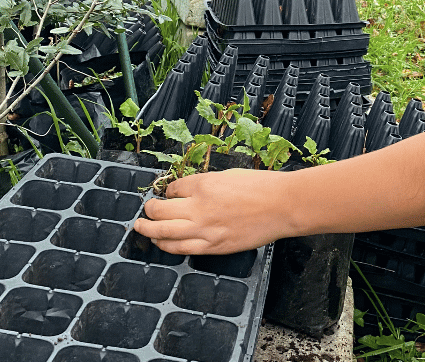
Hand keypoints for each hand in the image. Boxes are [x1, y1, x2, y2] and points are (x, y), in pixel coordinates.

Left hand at [133, 168, 287, 255]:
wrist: (282, 206)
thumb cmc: (261, 186)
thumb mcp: (229, 175)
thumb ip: (206, 184)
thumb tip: (190, 191)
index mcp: (204, 184)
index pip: (173, 189)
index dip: (167, 192)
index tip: (169, 194)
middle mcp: (199, 207)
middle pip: (160, 211)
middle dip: (149, 210)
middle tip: (145, 210)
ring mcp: (205, 230)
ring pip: (164, 233)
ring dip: (149, 230)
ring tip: (142, 228)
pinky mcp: (214, 247)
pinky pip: (182, 249)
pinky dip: (167, 246)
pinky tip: (162, 243)